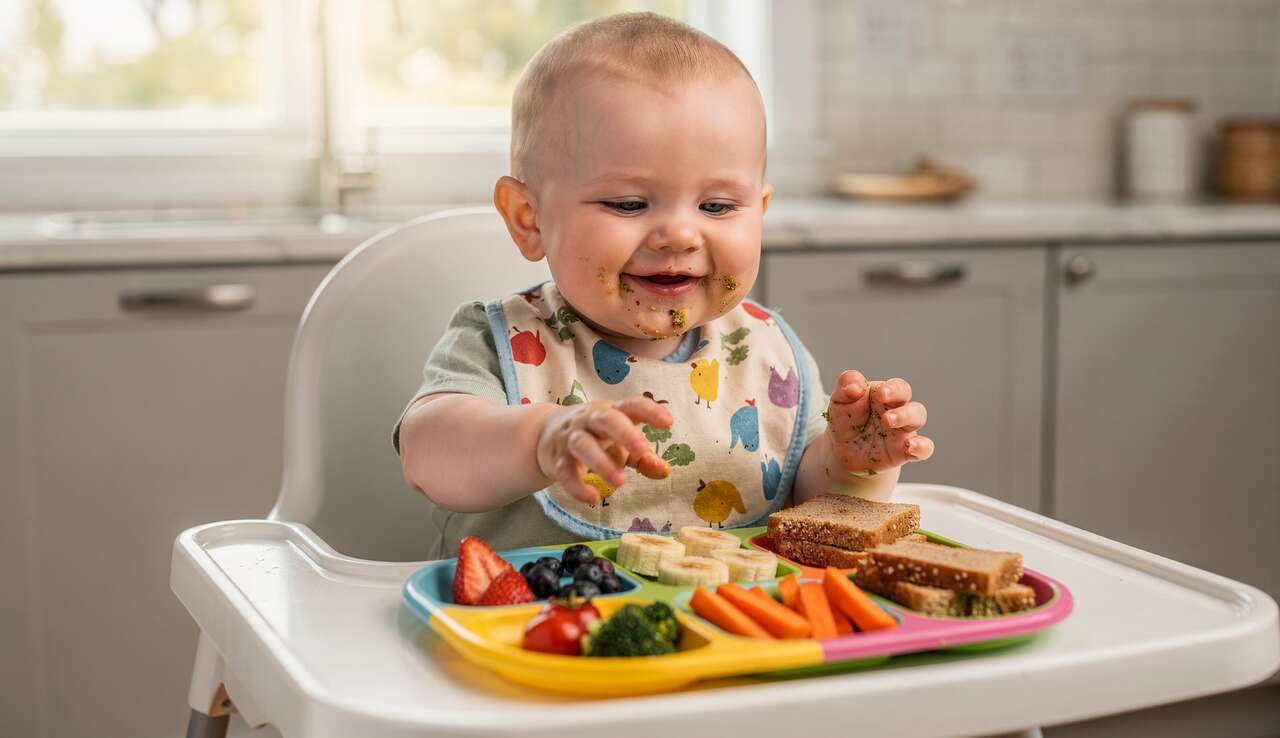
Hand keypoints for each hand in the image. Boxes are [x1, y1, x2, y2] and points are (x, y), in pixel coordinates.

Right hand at [536, 397, 672, 504]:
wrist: (545, 433)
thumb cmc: (595, 437)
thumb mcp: (620, 442)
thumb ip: (643, 457)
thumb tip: (665, 471)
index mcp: (612, 412)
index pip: (631, 405)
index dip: (649, 411)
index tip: (668, 422)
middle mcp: (590, 420)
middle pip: (606, 419)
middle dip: (624, 432)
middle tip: (642, 449)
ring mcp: (571, 438)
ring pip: (583, 444)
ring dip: (601, 462)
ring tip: (621, 482)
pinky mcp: (557, 459)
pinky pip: (565, 472)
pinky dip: (578, 486)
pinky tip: (594, 498)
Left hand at [825, 370, 933, 474]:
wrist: (843, 449)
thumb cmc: (846, 418)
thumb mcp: (841, 399)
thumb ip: (847, 385)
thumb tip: (856, 386)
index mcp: (886, 395)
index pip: (898, 388)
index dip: (893, 389)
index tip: (880, 394)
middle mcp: (899, 411)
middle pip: (914, 406)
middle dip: (903, 411)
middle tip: (886, 418)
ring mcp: (903, 432)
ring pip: (918, 421)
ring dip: (907, 421)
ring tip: (889, 425)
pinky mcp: (904, 451)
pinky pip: (924, 449)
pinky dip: (922, 447)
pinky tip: (911, 447)